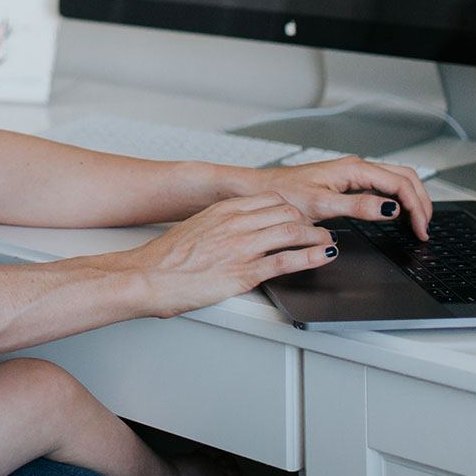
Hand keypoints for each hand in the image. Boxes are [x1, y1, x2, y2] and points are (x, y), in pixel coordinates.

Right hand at [121, 194, 336, 315]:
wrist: (146, 277)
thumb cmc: (163, 260)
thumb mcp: (194, 230)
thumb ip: (218, 227)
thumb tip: (231, 233)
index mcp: (223, 211)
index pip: (270, 199)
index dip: (291, 207)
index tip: (300, 215)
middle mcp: (236, 223)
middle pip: (287, 211)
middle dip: (308, 220)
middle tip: (318, 230)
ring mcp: (242, 247)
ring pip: (294, 231)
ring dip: (317, 236)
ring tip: (328, 242)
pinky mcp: (245, 272)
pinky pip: (288, 260)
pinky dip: (312, 257)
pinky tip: (324, 257)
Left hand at [253, 157, 433, 239]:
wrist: (264, 189)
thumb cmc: (285, 194)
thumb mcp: (321, 205)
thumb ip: (357, 206)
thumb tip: (390, 208)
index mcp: (354, 169)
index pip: (399, 183)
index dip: (416, 206)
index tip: (421, 229)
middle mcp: (357, 167)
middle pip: (405, 178)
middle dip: (421, 202)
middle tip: (426, 229)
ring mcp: (355, 174)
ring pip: (397, 181)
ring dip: (412, 200)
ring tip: (419, 225)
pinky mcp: (350, 183)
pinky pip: (384, 188)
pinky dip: (399, 201)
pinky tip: (400, 217)